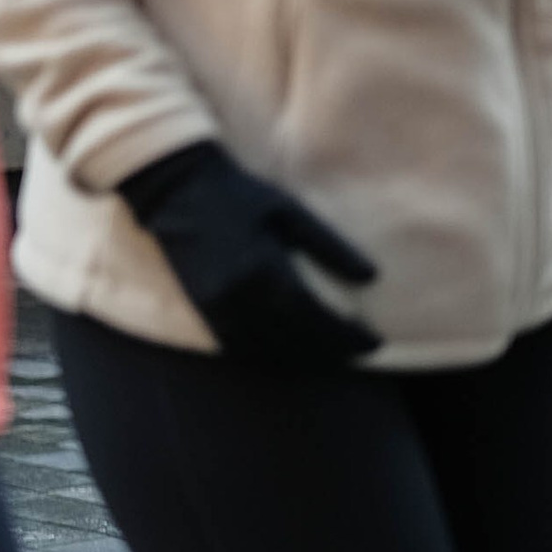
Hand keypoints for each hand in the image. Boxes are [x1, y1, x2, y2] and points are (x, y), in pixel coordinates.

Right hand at [117, 140, 380, 370]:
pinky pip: (240, 347)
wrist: (177, 191)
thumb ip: (330, 246)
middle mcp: (240, 296)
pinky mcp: (204, 310)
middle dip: (330, 352)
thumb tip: (371, 276)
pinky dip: (269, 355)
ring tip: (332, 355)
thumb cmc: (240, 195)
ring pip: (267, 351)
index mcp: (265, 269)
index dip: (347, 336)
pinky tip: (289, 353)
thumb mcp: (290, 212)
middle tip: (358, 352)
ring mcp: (218, 307)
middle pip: (294, 341)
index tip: (374, 342)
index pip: (315, 317)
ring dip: (301, 359)